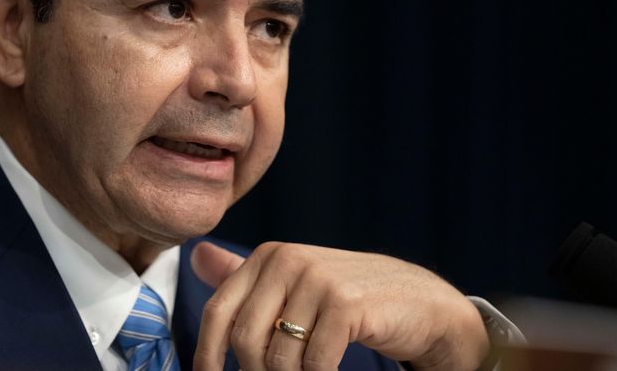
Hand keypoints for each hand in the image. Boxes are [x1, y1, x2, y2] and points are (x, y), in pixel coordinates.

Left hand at [191, 241, 488, 370]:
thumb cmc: (350, 300)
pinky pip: (314, 363)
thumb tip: (196, 256)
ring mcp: (317, 278)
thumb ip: (246, 276)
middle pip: (245, 340)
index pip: (219, 312)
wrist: (421, 304)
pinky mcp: (345, 303)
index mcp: (269, 256)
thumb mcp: (294, 285)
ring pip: (278, 358)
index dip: (207, 354)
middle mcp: (287, 259)